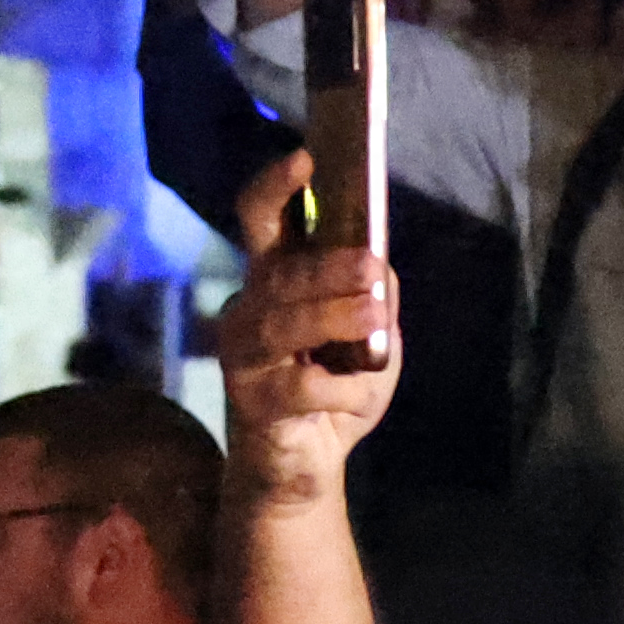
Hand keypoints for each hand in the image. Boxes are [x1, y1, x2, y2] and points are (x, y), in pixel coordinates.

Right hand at [215, 177, 409, 468]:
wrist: (303, 466)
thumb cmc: (334, 387)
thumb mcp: (372, 338)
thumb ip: (375, 298)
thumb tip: (378, 266)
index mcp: (276, 278)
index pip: (261, 218)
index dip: (276, 185)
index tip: (303, 157)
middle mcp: (250, 307)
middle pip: (279, 273)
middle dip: (326, 267)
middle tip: (370, 267)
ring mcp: (245, 354)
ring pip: (283, 324)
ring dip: (334, 317)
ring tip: (374, 317)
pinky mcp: (252, 402)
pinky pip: (299, 387)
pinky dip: (340, 389)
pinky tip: (358, 394)